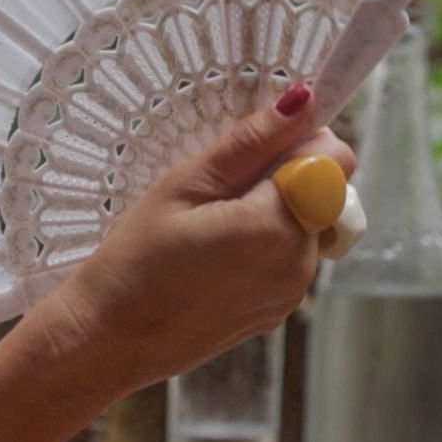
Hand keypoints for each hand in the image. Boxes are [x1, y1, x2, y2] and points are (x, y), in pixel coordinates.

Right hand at [32, 82, 355, 394]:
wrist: (109, 339)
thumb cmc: (134, 260)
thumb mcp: (183, 186)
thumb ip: (249, 144)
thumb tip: (301, 103)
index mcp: (277, 227)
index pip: (332, 159)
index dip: (298, 143)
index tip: (254, 149)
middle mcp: (299, 264)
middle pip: (325, 192)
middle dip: (283, 178)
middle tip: (217, 189)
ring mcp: (292, 293)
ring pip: (308, 224)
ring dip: (275, 211)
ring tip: (210, 223)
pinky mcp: (278, 311)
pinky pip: (290, 258)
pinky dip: (265, 244)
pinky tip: (214, 253)